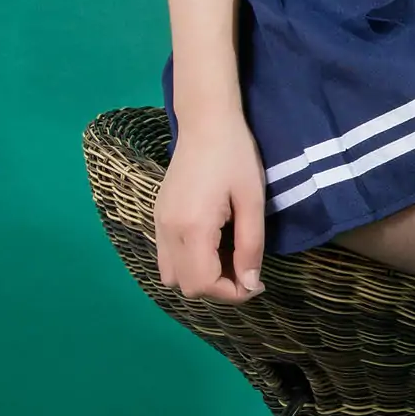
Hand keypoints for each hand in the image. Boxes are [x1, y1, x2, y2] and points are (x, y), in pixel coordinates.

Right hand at [154, 111, 267, 302]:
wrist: (205, 122)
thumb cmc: (235, 156)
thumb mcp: (252, 201)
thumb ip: (251, 246)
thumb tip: (250, 284)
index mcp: (192, 227)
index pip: (203, 284)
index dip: (232, 293)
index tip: (256, 283)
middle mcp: (168, 230)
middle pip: (186, 286)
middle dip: (218, 288)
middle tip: (246, 270)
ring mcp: (158, 223)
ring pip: (171, 275)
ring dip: (201, 277)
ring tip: (229, 259)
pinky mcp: (157, 216)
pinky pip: (167, 256)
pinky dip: (189, 263)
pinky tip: (213, 245)